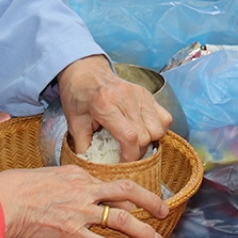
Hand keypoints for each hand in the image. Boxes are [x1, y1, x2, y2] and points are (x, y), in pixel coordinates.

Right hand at [0, 167, 166, 237]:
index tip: (137, 197)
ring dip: (143, 230)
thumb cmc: (14, 187)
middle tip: (164, 210)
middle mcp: (84, 189)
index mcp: (78, 174)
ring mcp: (80, 210)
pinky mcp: (72, 231)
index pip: (109, 180)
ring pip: (122, 217)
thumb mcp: (44, 175)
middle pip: (127, 189)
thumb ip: (63, 182)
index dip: (126, 189)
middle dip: (150, 200)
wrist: (2, 202)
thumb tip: (67, 188)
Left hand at [57, 55, 171, 161]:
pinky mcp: (148, 94)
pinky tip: (145, 132)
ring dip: (150, 141)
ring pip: (159, 128)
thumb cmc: (78, 94)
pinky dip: (158, 129)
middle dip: (138, 152)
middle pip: (146, 135)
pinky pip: (164, 117)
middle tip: (126, 155)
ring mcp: (140, 94)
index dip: (130, 157)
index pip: (129, 136)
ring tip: (136, 144)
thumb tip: (91, 166)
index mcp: (106, 104)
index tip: (124, 165)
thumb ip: (82, 145)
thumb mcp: (73, 121)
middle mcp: (127, 98)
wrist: (85, 71)